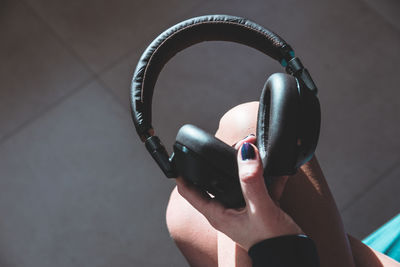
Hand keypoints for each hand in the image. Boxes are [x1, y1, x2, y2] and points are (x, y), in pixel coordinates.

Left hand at [175, 138, 302, 250]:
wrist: (294, 256)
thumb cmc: (272, 242)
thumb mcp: (260, 209)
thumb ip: (252, 181)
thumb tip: (246, 152)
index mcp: (218, 214)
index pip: (189, 191)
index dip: (182, 173)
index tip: (182, 154)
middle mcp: (226, 210)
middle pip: (214, 180)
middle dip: (222, 160)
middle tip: (236, 144)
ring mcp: (242, 208)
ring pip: (238, 180)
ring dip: (246, 164)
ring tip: (254, 146)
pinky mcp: (259, 207)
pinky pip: (260, 185)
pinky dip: (267, 174)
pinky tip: (277, 165)